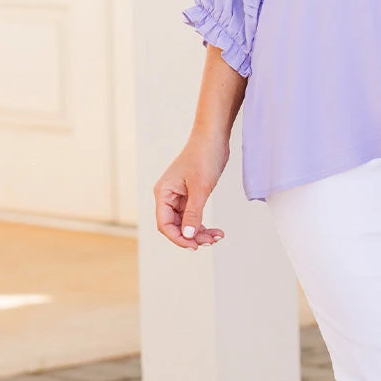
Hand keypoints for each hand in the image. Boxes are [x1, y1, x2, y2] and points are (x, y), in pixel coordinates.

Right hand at [154, 131, 230, 250]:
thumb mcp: (201, 187)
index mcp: (163, 193)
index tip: (195, 245)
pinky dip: (203, 222)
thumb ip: (193, 213)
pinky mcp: (190, 193)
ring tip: (217, 236)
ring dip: (199, 231)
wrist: (214, 136)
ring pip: (185, 221)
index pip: (165, 224)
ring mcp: (179, 194)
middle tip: (211, 241)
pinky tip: (214, 229)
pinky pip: (193, 214)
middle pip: (175, 225)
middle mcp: (168, 195)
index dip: (178, 237)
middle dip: (192, 235)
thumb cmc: (204, 156)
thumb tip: (188, 235)